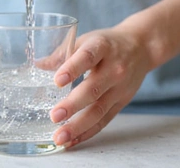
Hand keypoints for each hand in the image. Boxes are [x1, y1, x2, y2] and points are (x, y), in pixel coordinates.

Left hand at [49, 26, 152, 147]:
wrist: (141, 48)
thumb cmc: (107, 43)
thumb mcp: (86, 40)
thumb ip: (62, 53)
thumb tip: (38, 66)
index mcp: (102, 47)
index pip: (88, 57)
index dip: (73, 68)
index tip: (57, 80)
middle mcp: (114, 68)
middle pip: (93, 89)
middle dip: (73, 105)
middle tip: (55, 116)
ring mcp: (119, 87)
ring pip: (99, 109)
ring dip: (78, 125)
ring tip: (60, 136)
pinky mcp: (122, 102)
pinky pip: (105, 120)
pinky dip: (88, 132)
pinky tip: (72, 140)